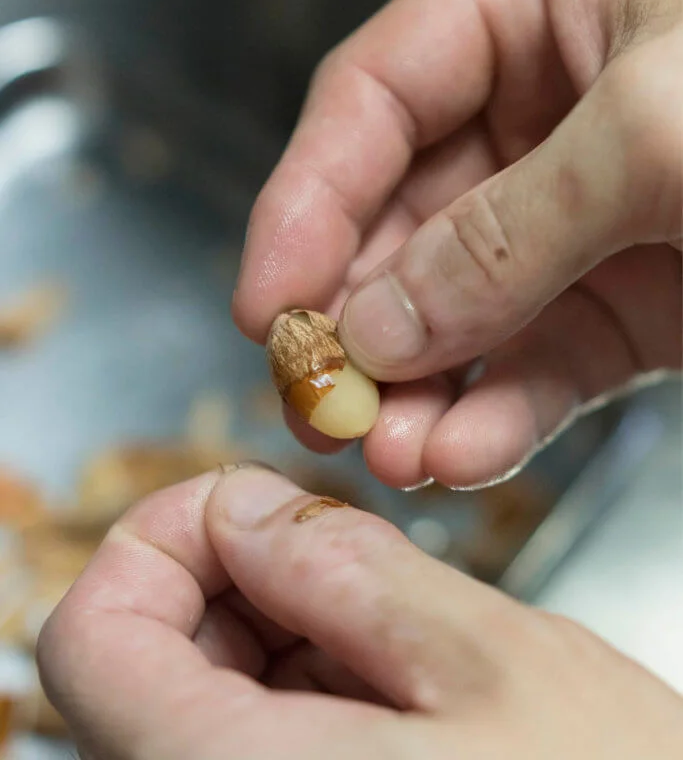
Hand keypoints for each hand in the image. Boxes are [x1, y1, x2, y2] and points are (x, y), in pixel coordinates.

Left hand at [38, 465, 682, 758]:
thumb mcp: (491, 663)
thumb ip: (343, 565)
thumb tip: (242, 505)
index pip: (91, 641)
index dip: (159, 539)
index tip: (244, 502)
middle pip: (139, 668)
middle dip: (232, 580)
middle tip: (341, 555)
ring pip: (192, 707)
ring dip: (271, 635)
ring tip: (387, 628)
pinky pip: (244, 751)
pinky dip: (294, 695)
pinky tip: (384, 686)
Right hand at [233, 0, 681, 489]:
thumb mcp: (660, 136)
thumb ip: (505, 234)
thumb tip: (375, 326)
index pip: (375, 95)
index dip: (307, 198)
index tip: (265, 295)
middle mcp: (548, 99)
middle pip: (405, 213)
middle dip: (361, 315)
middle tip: (319, 398)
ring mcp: (582, 208)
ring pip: (462, 304)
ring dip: (421, 382)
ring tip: (385, 450)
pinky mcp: (629, 298)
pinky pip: (539, 359)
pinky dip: (497, 413)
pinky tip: (460, 455)